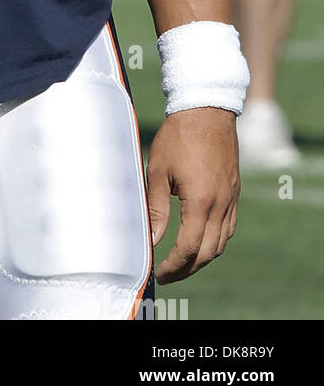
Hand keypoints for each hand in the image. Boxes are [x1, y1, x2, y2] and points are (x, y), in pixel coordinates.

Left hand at [146, 107, 239, 283]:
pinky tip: (200, 238)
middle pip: (207, 252)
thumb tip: (152, 239)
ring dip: (202, 257)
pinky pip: (229, 227)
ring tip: (181, 261)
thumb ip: (156, 208)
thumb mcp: (158, 171)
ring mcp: (231, 200)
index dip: (173, 266)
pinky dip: (215, 240)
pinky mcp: (234, 192)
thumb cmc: (177, 137)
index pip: (188, 248)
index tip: (159, 273)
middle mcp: (220, 206)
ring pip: (221, 242)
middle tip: (168, 274)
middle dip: (187, 268)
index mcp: (200, 202)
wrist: (206, 111)